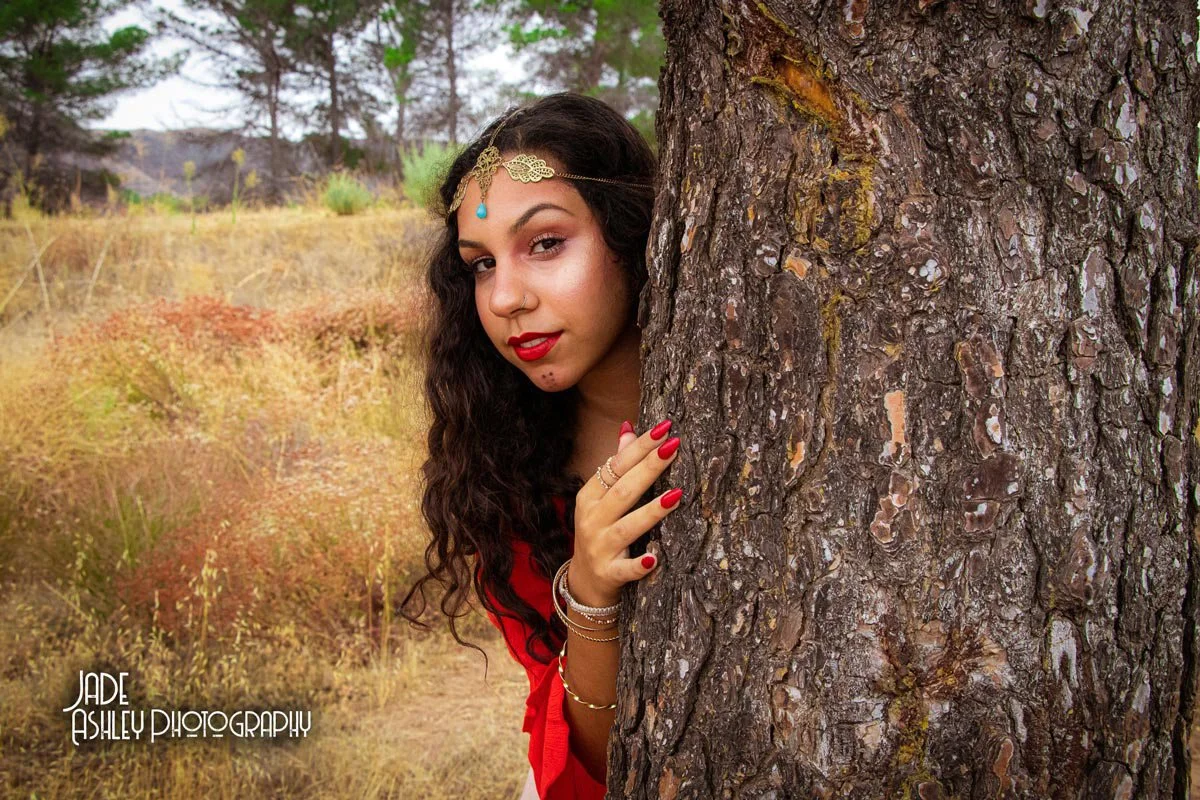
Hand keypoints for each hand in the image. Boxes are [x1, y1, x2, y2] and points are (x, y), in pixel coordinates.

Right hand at [568, 419, 683, 606]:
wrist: (584, 582)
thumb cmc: (599, 531)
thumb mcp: (601, 498)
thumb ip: (616, 465)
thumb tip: (629, 428)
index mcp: (590, 496)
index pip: (616, 466)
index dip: (639, 447)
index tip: (664, 429)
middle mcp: (592, 519)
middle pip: (623, 491)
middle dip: (649, 468)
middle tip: (673, 447)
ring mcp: (599, 547)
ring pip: (627, 527)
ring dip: (652, 511)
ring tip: (677, 495)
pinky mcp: (609, 573)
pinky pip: (626, 569)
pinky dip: (639, 565)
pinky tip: (655, 558)